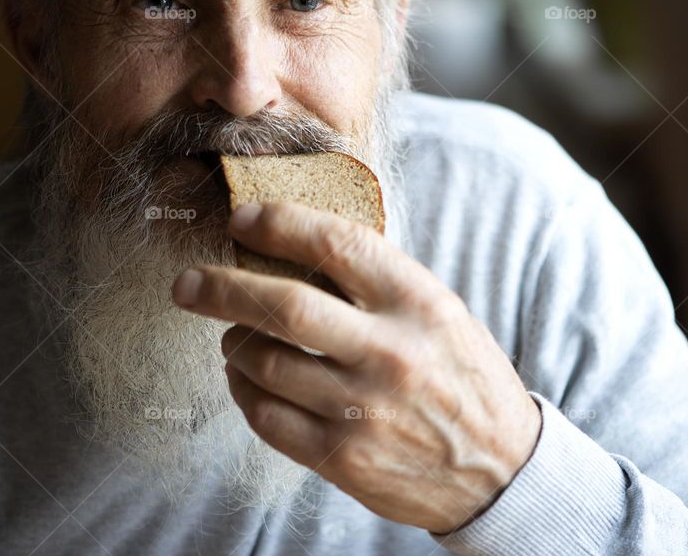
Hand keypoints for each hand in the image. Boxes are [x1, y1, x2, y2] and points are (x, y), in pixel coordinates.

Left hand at [172, 202, 541, 533]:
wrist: (499, 469)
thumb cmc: (462, 377)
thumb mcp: (439, 313)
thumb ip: (377, 283)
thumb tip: (293, 247)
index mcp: (418, 303)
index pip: (336, 244)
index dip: (278, 223)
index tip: (242, 219)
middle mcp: (390, 352)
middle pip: (283, 306)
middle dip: (220, 288)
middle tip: (187, 283)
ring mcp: (364, 410)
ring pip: (263, 362)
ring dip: (233, 342)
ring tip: (233, 335)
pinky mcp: (343, 457)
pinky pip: (265, 416)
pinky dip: (243, 389)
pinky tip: (247, 377)